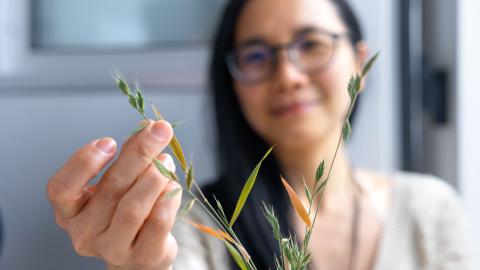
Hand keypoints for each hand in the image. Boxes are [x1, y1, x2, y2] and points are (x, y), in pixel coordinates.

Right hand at [47, 120, 181, 269]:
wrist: (141, 254)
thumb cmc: (124, 211)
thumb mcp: (117, 184)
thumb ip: (127, 156)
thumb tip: (145, 129)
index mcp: (69, 213)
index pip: (61, 189)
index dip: (83, 162)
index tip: (109, 142)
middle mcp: (85, 233)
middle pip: (110, 188)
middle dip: (138, 153)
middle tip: (159, 130)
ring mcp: (113, 248)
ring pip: (133, 207)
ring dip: (155, 176)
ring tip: (166, 160)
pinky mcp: (143, 256)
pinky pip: (158, 222)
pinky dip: (168, 198)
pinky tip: (172, 185)